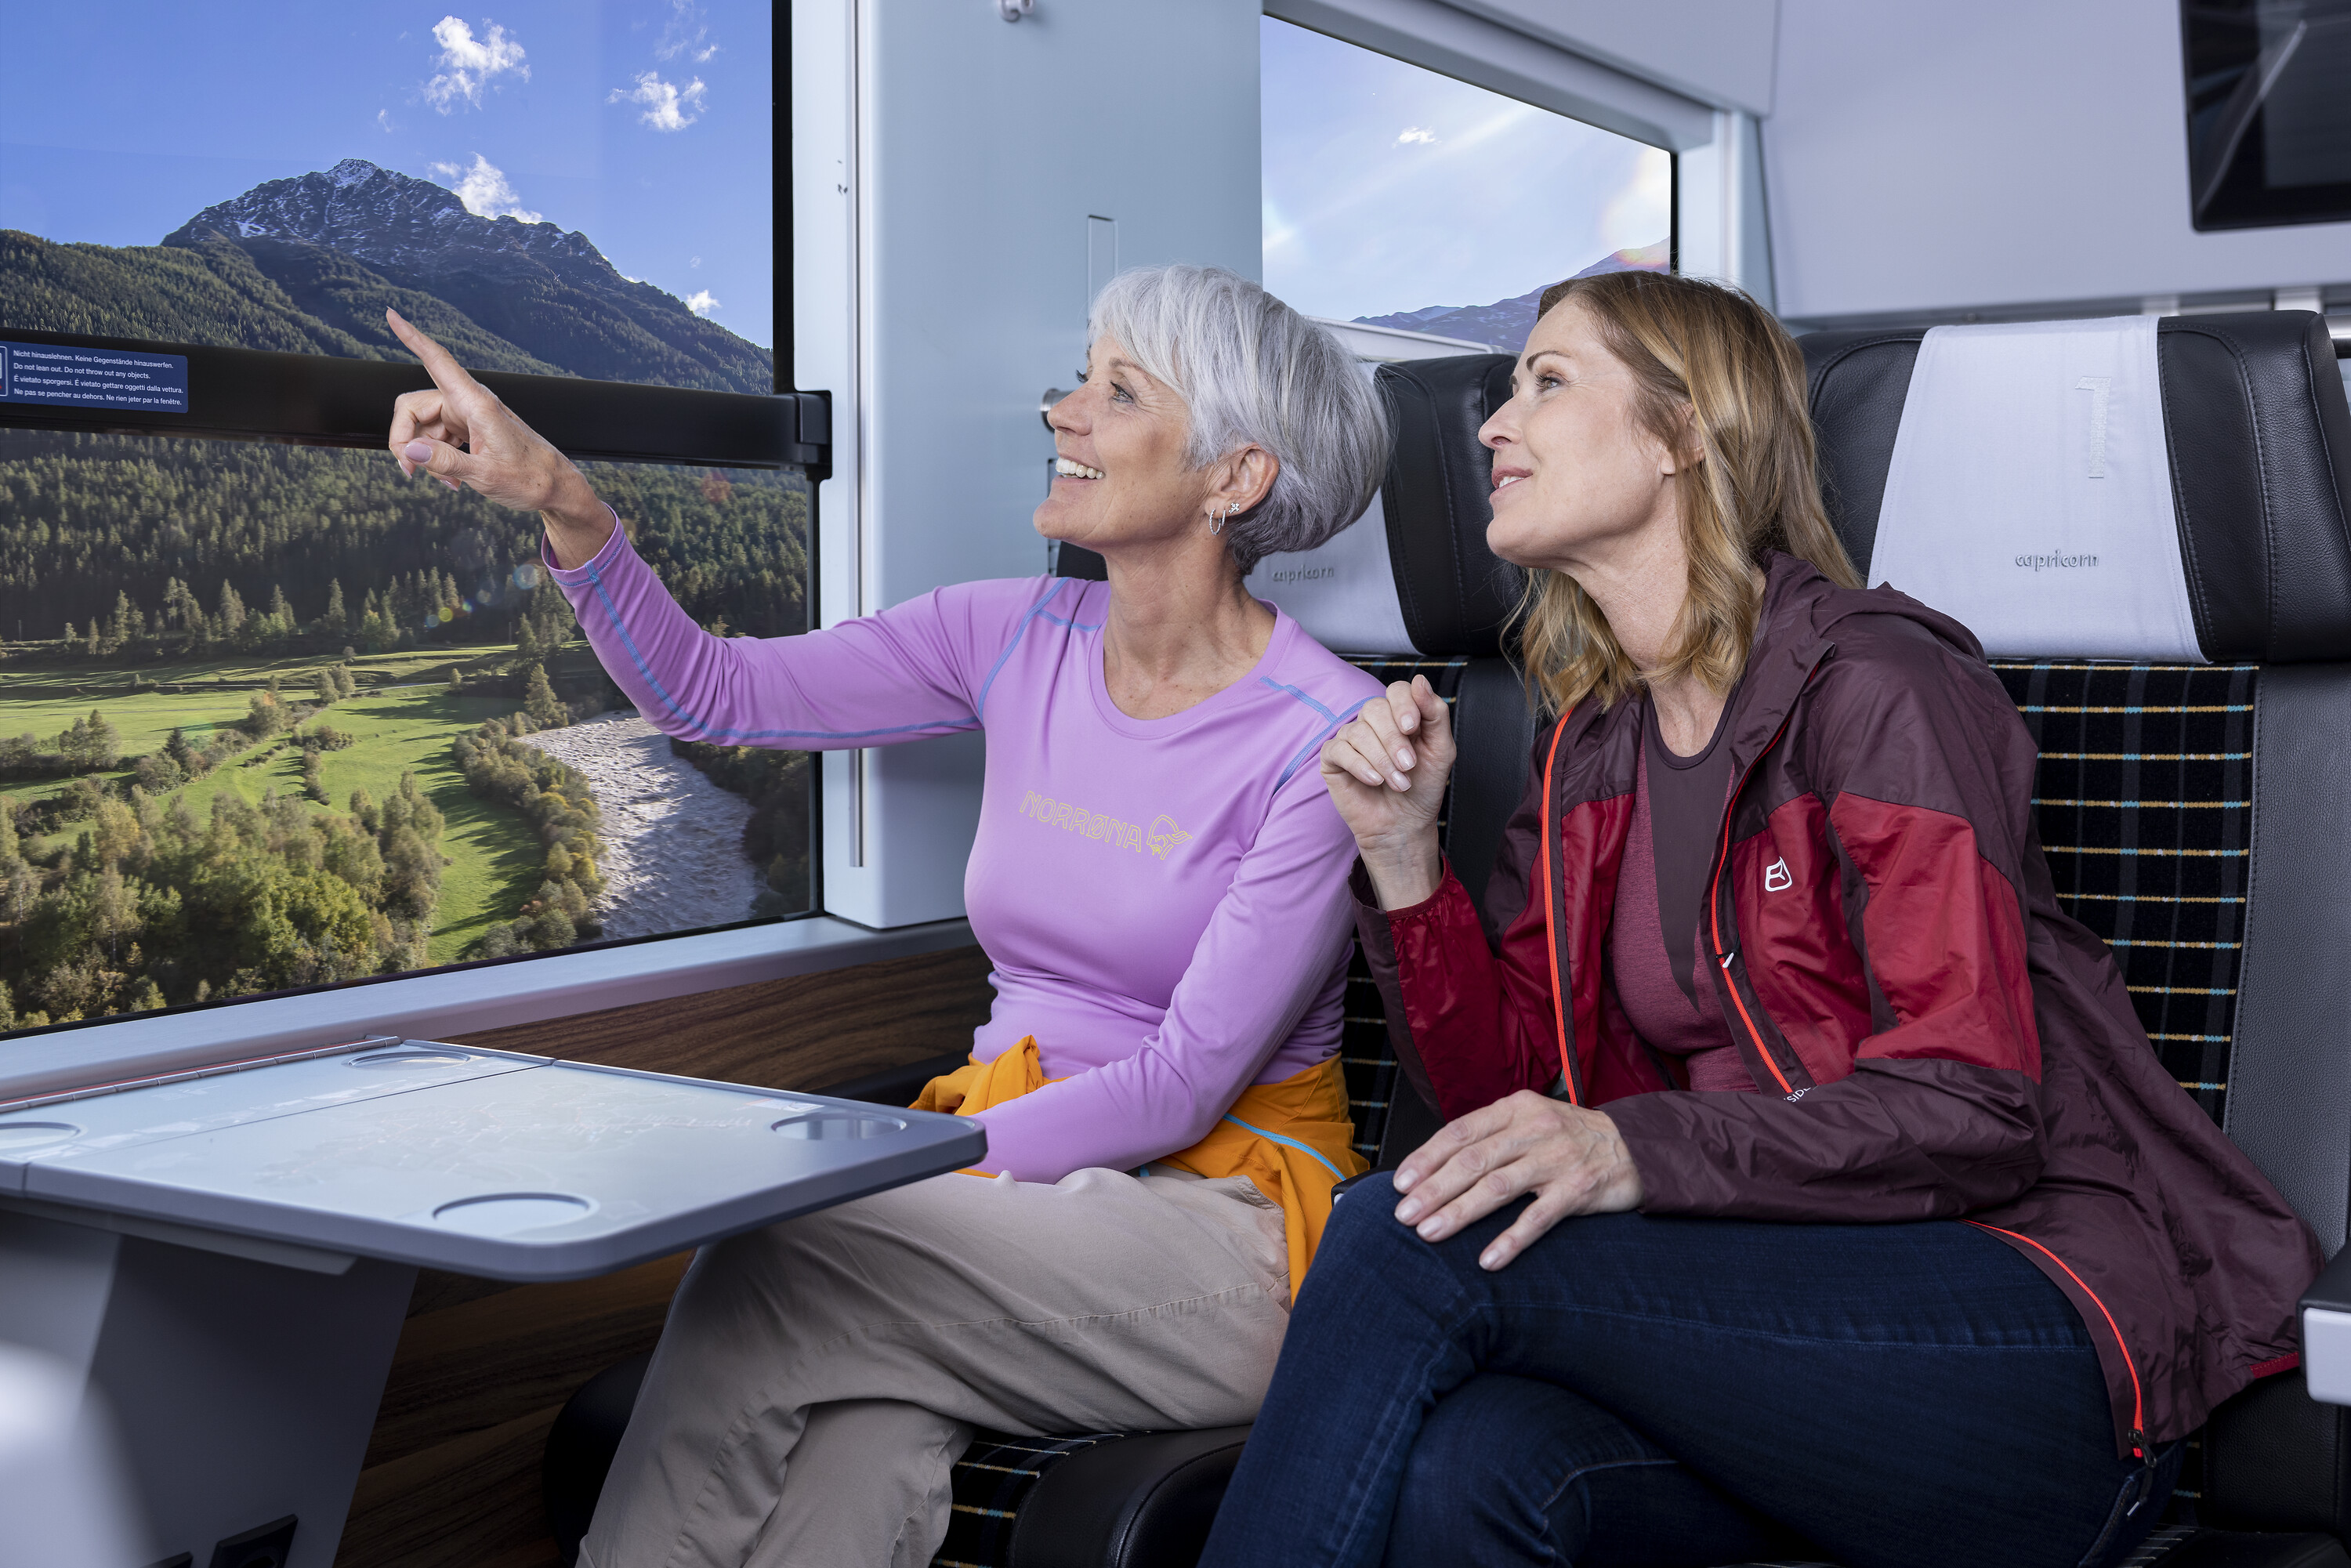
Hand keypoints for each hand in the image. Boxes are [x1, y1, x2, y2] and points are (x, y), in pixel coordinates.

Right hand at [384, 309, 614, 567]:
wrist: (555, 487)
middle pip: (413, 406)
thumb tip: (409, 451)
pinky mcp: (468, 429)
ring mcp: (468, 416)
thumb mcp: (485, 475)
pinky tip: (451, 479)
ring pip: (423, 426)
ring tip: (447, 481)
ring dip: (425, 455)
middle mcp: (469, 403)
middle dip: (405, 438)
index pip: (437, 360)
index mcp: (476, 403)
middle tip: (410, 471)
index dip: (412, 337)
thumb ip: (445, 462)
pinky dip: (437, 458)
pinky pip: (436, 437)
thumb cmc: (531, 478)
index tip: (392, 314)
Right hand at [1319, 675, 1452, 907]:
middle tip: (1409, 766)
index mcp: (1400, 715)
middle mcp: (1373, 723)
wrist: (1405, 825)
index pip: (1396, 690)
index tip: (1413, 728)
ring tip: (1397, 782)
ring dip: (1381, 759)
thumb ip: (1435, 713)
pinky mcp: (1333, 759)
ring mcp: (1351, 739)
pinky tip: (1373, 780)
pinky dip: (1359, 765)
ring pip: (1358, 731)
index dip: (1403, 705)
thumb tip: (1420, 680)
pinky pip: (1339, 749)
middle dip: (1394, 740)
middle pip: (1375, 709)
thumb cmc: (1422, 788)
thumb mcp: (1441, 750)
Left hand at [1391, 1090, 1644, 1269]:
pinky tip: (1487, 1260)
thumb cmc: (1571, 1138)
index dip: (1427, 1157)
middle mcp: (1534, 1129)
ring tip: (1430, 1233)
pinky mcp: (1579, 1189)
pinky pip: (1538, 1218)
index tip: (1400, 1182)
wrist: (1638, 1147)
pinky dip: (1511, 1240)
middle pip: (1473, 1160)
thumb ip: (1491, 1136)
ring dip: (1460, 1212)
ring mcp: (1557, 1159)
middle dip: (1433, 1188)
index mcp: (1516, 1108)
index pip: (1461, 1131)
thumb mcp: (1530, 1120)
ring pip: (1498, 1186)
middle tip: (1404, 1214)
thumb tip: (1437, 1164)